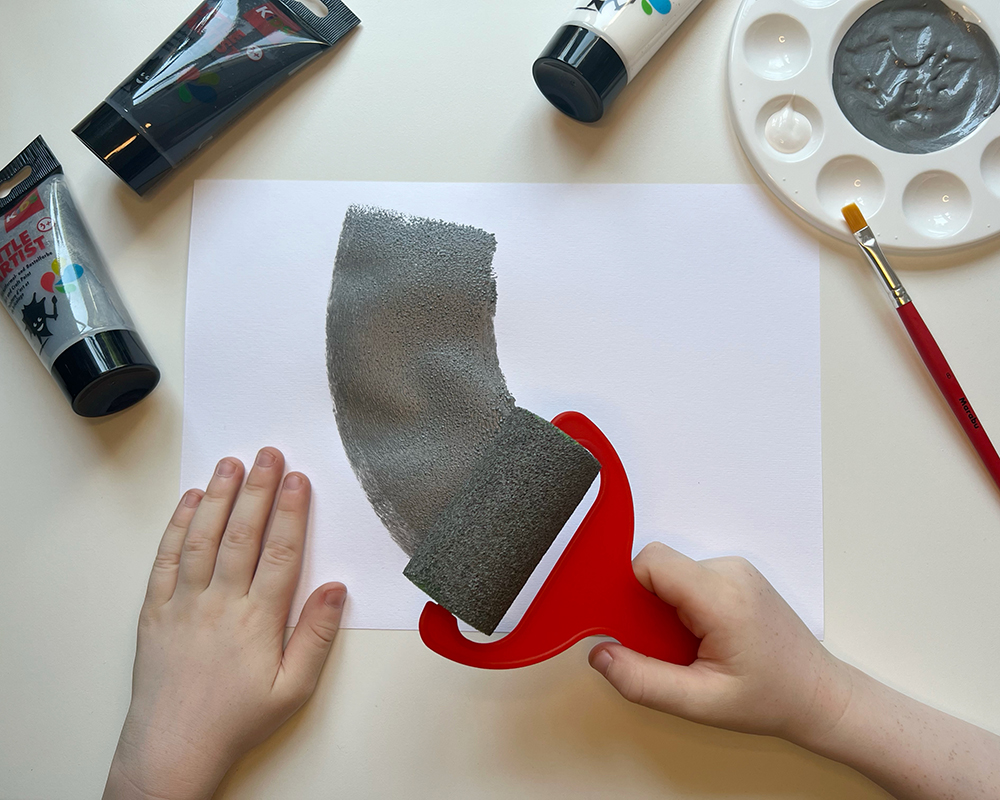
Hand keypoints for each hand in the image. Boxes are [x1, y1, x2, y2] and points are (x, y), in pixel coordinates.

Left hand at [104, 449, 346, 799]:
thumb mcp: (292, 690)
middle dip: (258, 489)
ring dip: (217, 496)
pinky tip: (189, 502)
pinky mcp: (155, 610)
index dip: (292, 512)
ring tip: (231, 463)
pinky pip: (165, 559)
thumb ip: (315, 637)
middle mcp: (219, 603)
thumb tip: (335, 589)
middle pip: (242, 534)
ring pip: (202, 538)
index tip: (299, 479)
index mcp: (257, 620)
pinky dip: (177, 526)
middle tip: (269, 453)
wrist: (172, 749)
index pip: (280, 553)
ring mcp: (183, 603)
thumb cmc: (236, 720)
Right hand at [589, 543, 850, 746]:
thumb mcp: (700, 703)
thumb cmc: (771, 699)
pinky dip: (682, 606)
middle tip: (666, 649)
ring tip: (690, 648)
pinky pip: (688, 578)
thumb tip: (599, 656)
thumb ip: (642, 681)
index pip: (651, 563)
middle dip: (647, 608)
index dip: (629, 592)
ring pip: (671, 574)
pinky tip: (703, 638)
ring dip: (665, 609)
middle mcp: (730, 571)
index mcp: (723, 598)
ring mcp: (736, 569)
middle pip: (658, 568)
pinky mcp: (736, 575)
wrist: (821, 696)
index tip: (631, 629)